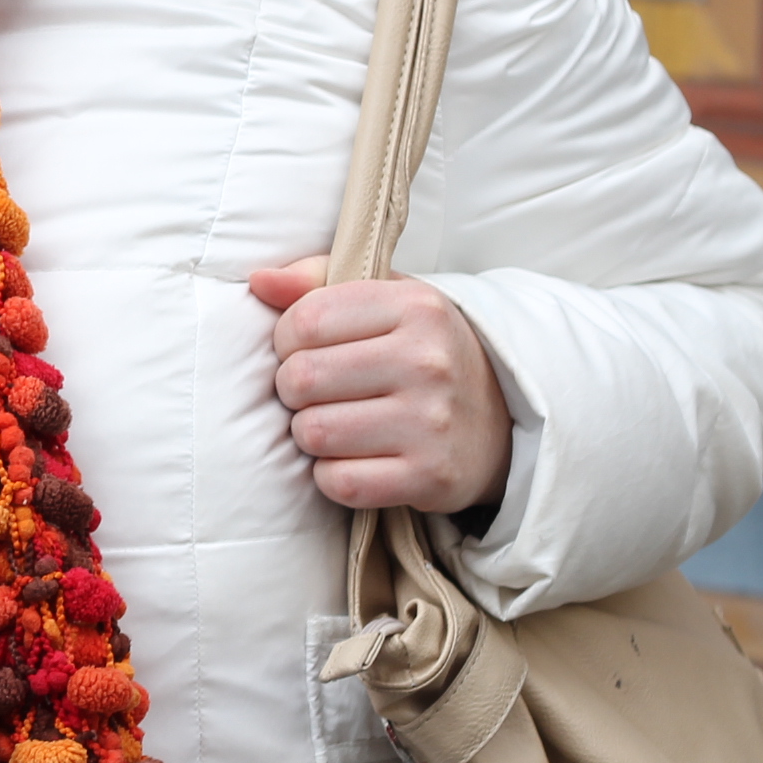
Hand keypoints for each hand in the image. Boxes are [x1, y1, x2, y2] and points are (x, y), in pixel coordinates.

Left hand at [246, 258, 514, 518]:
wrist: (503, 417)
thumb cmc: (422, 351)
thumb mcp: (384, 299)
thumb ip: (315, 280)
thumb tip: (259, 282)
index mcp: (414, 307)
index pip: (304, 321)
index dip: (287, 340)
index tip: (307, 350)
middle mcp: (428, 362)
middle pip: (301, 379)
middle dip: (294, 390)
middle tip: (318, 393)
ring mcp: (433, 423)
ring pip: (313, 433)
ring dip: (310, 434)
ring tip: (336, 424)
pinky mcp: (431, 478)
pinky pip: (339, 482)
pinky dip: (332, 476)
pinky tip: (353, 460)